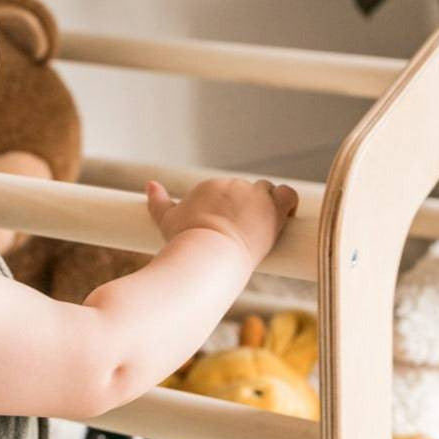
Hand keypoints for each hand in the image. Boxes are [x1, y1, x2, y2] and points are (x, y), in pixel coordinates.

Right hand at [145, 177, 298, 268]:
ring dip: (266, 207)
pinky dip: (288, 204)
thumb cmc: (184, 242)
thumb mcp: (166, 220)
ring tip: (260, 229)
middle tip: (241, 234)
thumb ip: (158, 201)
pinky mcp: (274, 207)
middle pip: (246, 191)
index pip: (226, 191)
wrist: (207, 253)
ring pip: (267, 192)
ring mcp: (255, 194)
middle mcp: (233, 184)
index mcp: (210, 186)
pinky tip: (284, 220)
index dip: (228, 210)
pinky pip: (288, 195)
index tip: (226, 229)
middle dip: (246, 209)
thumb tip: (150, 184)